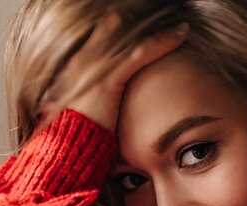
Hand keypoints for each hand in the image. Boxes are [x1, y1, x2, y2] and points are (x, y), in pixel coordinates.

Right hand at [40, 16, 188, 132]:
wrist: (65, 151)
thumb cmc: (77, 137)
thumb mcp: (85, 110)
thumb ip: (95, 98)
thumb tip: (107, 102)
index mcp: (75, 63)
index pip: (104, 29)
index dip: (126, 22)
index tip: (145, 20)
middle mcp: (81, 58)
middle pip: (115, 21)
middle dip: (140, 16)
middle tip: (164, 14)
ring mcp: (92, 66)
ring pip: (129, 30)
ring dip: (156, 24)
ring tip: (179, 23)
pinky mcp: (107, 79)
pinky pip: (140, 52)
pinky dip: (164, 40)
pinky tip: (182, 34)